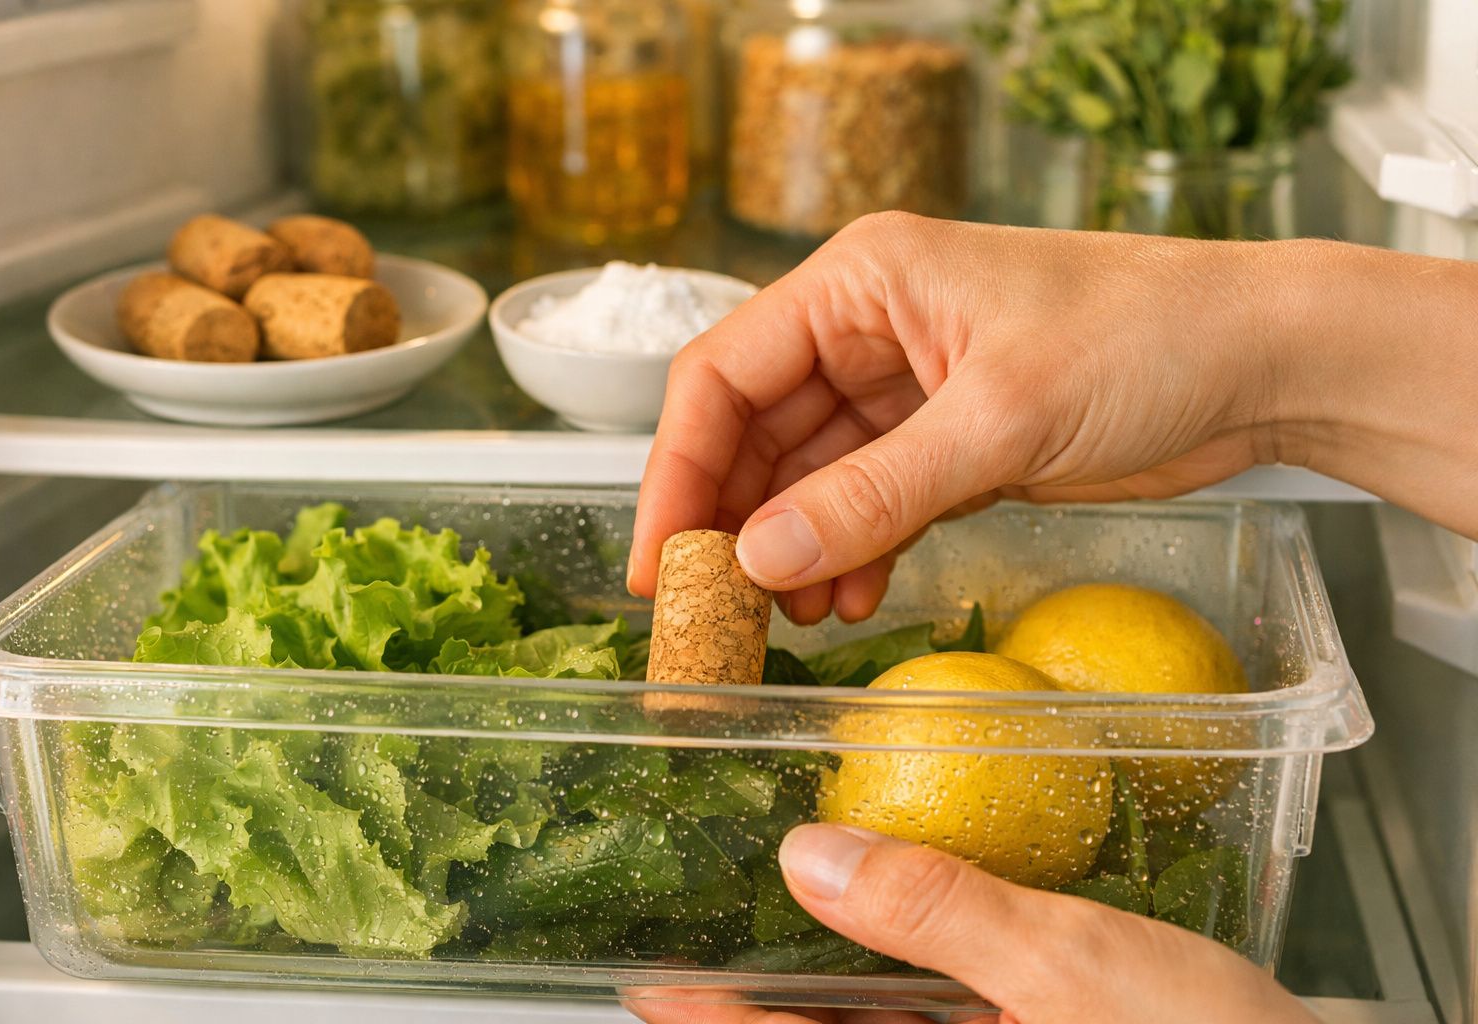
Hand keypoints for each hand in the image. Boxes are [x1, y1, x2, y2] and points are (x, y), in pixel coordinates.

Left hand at [624, 824, 1318, 1023]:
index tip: (644, 975)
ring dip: (821, 975)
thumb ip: (937, 911)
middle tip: (693, 918)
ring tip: (769, 899)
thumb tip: (812, 858)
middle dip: (755, 991)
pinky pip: (938, 1014)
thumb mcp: (1068, 971)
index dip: (709, 1022)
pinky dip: (903, 968)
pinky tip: (887, 914)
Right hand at [628, 213, 1477, 620]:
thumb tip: (760, 560)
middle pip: (755, 431)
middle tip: (711, 614)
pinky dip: (851, 550)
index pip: (724, 374)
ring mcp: (906, 387)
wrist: (1261, 361)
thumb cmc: (1145, 340)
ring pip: (807, 475)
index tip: (657, 562)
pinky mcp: (947, 439)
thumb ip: (875, 493)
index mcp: (860, 281)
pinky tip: (847, 599)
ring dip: (791, 547)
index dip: (678, 471)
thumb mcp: (999, 418)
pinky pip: (867, 500)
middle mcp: (868, 327)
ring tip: (785, 621)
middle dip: (731, 523)